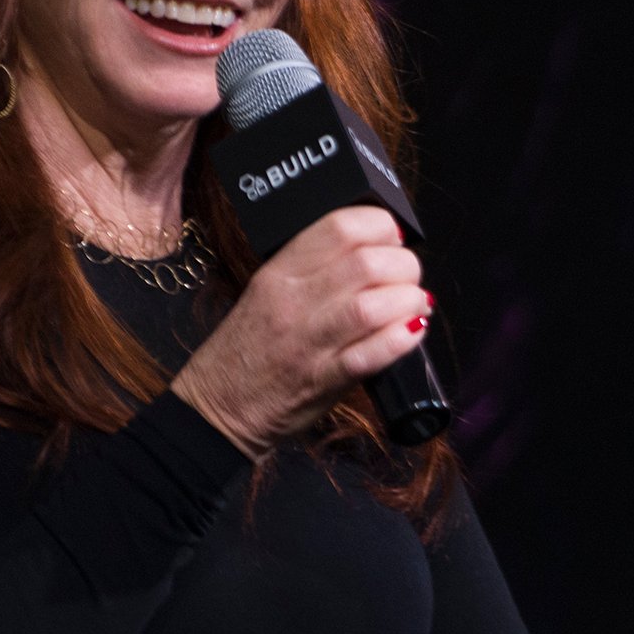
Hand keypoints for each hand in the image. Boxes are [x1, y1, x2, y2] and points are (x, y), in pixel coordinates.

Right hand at [173, 206, 428, 457]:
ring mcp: (309, 343)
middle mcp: (293, 302)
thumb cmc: (248, 349)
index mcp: (279, 272)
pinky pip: (372, 354)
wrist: (219, 407)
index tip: (393, 237)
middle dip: (404, 265)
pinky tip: (411, 332)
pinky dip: (401, 339)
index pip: (339, 227)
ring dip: (408, 300)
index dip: (380, 225)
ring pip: (373, 305)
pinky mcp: (323, 381)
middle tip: (408, 277)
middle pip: (366, 263)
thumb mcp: (267, 291)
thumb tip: (372, 251)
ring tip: (414, 304)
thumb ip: (312, 269)